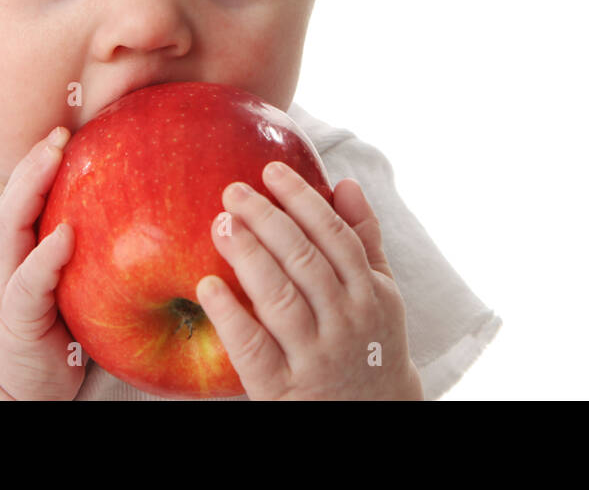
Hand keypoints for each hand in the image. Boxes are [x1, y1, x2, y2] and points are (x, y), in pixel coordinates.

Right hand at [0, 126, 87, 399]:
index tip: (68, 128)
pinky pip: (27, 282)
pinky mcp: (15, 319)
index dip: (42, 160)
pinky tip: (63, 235)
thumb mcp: (69, 286)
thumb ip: (89, 252)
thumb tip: (147, 218)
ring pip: (11, 228)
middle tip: (60, 131)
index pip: (28, 194)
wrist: (12, 391)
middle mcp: (7, 260)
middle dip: (34, 162)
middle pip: (15, 199)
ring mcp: (4, 286)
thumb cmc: (53, 335)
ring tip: (53, 156)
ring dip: (31, 188)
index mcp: (21, 248)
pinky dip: (44, 256)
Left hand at [196, 161, 423, 399]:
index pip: (334, 236)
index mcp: (370, 293)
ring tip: (220, 224)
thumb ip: (364, 239)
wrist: (375, 418)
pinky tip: (207, 285)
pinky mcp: (284, 388)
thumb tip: (345, 183)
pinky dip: (230, 315)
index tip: (270, 170)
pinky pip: (253, 348)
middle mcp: (346, 322)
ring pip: (279, 298)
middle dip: (266, 219)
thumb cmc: (370, 343)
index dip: (301, 200)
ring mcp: (316, 357)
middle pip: (303, 260)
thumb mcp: (381, 293)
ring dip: (247, 256)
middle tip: (232, 191)